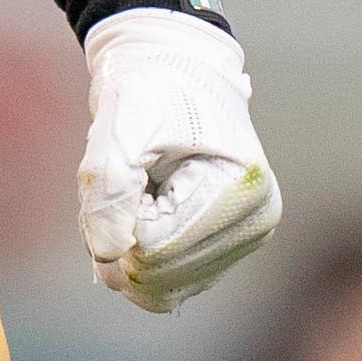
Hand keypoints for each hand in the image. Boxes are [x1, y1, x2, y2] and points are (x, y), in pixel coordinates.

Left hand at [76, 9, 280, 311]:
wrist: (175, 72)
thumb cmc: (151, 90)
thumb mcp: (121, 124)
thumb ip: (108, 188)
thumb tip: (107, 257)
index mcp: (241, 189)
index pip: (158, 247)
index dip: (119, 218)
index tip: (123, 170)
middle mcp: (253, 224)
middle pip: (159, 275)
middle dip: (120, 237)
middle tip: (121, 181)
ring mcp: (243, 242)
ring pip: (160, 288)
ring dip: (127, 247)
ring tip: (134, 192)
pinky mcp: (224, 251)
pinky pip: (167, 285)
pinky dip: (137, 256)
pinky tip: (141, 212)